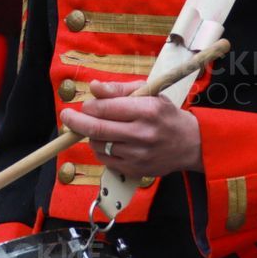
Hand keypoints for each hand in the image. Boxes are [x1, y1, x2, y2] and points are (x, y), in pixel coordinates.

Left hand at [60, 79, 202, 177]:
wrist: (190, 144)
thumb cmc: (165, 114)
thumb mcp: (149, 93)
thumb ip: (119, 89)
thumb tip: (93, 87)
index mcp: (146, 110)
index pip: (107, 108)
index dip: (89, 106)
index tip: (84, 105)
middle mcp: (142, 134)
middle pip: (98, 129)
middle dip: (76, 121)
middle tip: (66, 116)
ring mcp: (138, 155)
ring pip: (99, 145)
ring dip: (90, 136)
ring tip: (97, 128)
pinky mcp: (135, 170)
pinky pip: (106, 160)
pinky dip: (101, 149)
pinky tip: (108, 142)